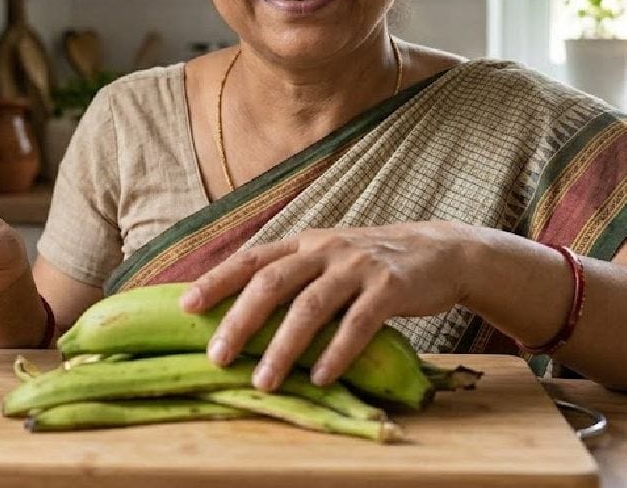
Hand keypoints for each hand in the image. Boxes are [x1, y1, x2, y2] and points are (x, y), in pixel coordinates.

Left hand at [180, 221, 482, 390]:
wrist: (441, 253)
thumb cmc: (372, 266)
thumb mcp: (329, 260)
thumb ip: (293, 279)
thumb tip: (242, 317)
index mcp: (304, 244)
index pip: (251, 259)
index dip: (216, 280)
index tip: (185, 306)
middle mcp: (325, 249)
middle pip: (272, 282)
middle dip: (239, 320)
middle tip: (217, 357)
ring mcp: (358, 266)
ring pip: (310, 306)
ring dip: (283, 347)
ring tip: (263, 381)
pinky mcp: (391, 287)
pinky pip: (358, 323)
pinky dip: (336, 352)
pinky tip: (320, 377)